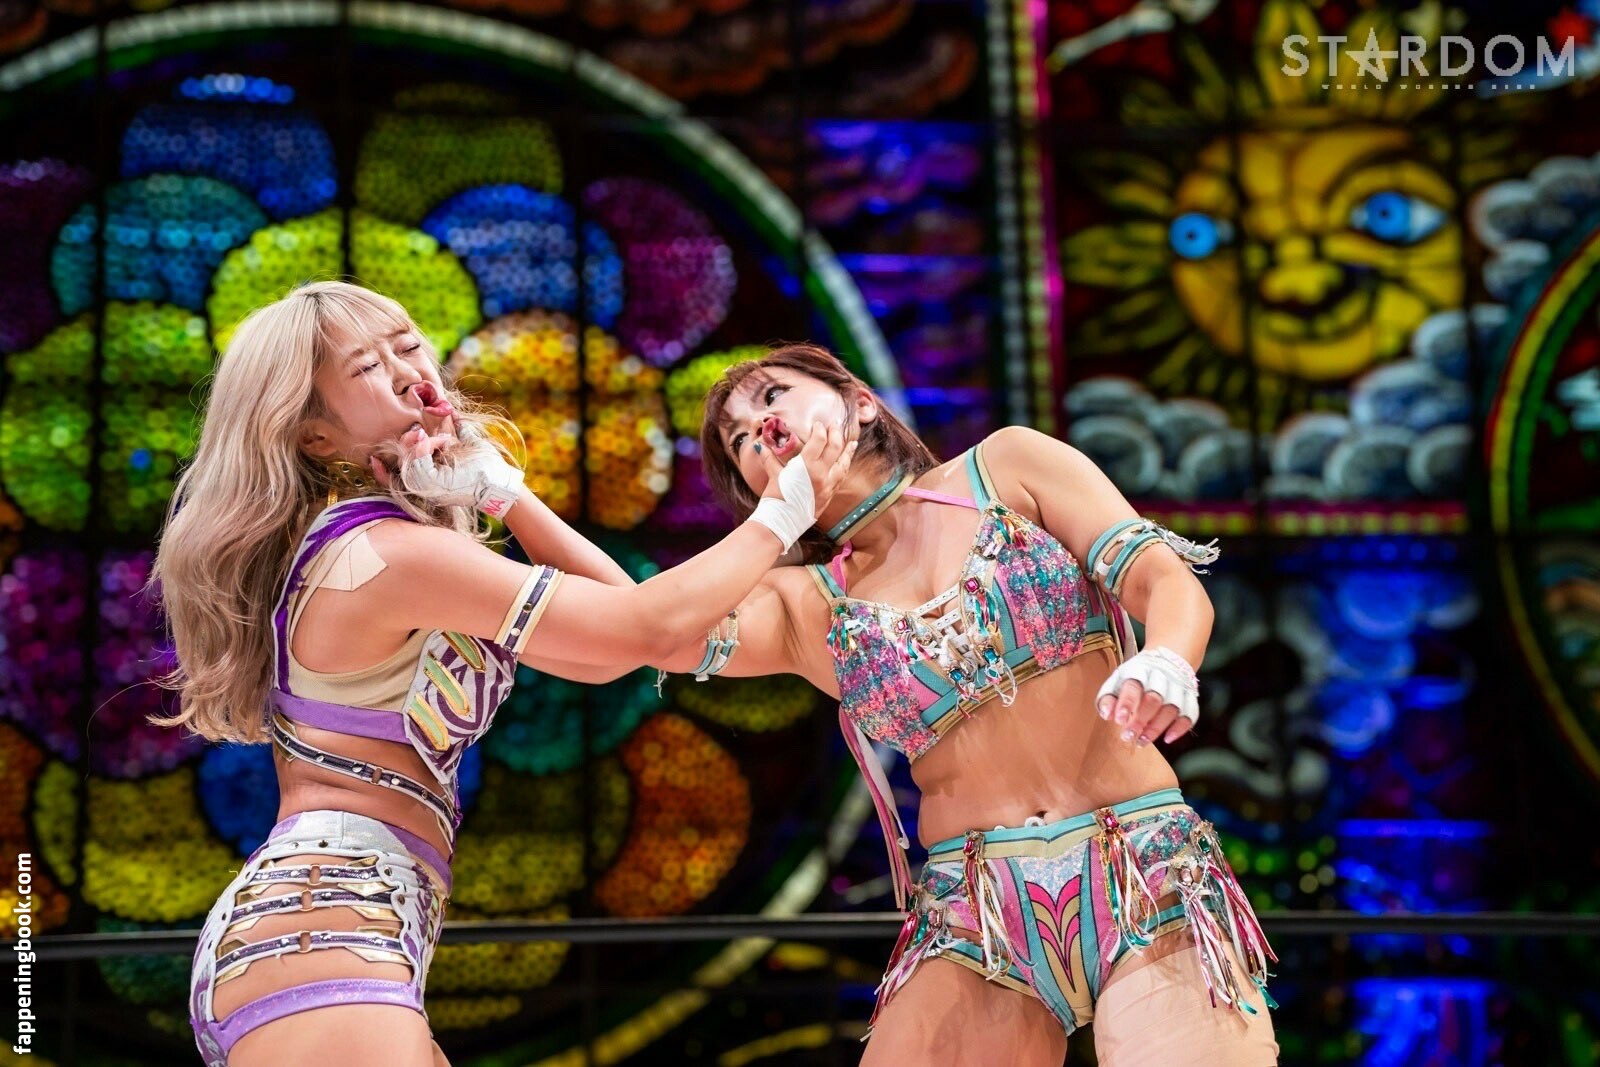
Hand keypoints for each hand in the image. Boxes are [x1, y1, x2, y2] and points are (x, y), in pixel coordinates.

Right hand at [376, 426, 525, 517]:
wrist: (499, 481)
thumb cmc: (486, 467)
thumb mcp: (468, 444)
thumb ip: (458, 430)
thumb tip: (453, 413)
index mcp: (428, 477)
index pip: (396, 476)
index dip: (381, 470)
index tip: (375, 457)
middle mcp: (424, 485)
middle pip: (397, 467)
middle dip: (403, 445)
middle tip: (416, 431)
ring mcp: (429, 487)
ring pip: (406, 462)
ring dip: (418, 444)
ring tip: (430, 435)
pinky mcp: (435, 485)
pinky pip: (418, 462)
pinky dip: (426, 446)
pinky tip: (438, 440)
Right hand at [753, 419, 856, 511]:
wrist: (781, 522)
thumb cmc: (776, 498)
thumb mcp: (773, 475)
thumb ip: (769, 459)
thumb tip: (761, 446)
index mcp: (807, 465)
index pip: (819, 440)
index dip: (820, 429)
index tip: (819, 424)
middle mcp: (821, 473)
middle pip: (835, 447)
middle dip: (836, 434)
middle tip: (835, 426)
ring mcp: (828, 485)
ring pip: (843, 463)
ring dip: (848, 451)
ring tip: (852, 443)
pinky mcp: (829, 495)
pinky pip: (841, 477)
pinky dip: (844, 467)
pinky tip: (845, 464)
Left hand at [1095, 646, 1198, 746]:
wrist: (1167, 659)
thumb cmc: (1137, 675)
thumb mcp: (1118, 680)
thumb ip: (1109, 697)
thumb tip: (1106, 714)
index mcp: (1140, 670)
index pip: (1134, 686)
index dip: (1126, 703)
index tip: (1118, 719)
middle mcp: (1161, 677)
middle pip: (1154, 700)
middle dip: (1140, 720)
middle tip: (1128, 736)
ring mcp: (1178, 687)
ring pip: (1171, 709)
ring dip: (1156, 728)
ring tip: (1142, 741)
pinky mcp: (1190, 698)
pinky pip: (1190, 714)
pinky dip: (1179, 728)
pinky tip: (1167, 738)